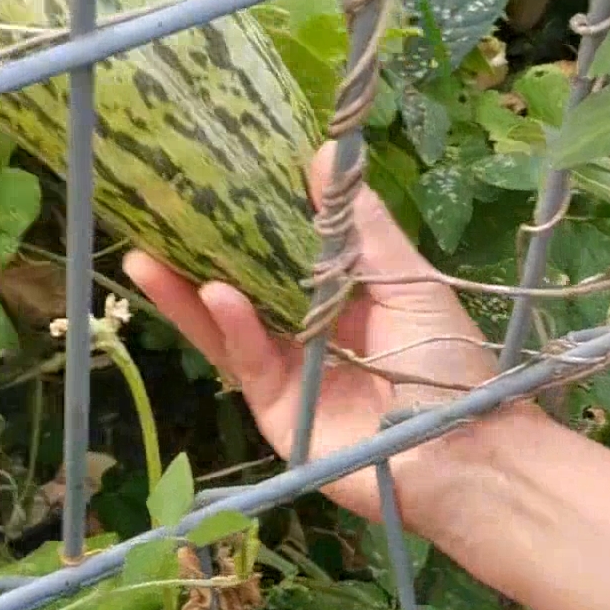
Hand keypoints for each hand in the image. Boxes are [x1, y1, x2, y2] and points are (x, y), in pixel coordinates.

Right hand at [124, 141, 527, 529]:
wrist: (463, 454)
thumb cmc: (451, 362)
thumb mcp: (412, 282)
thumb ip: (363, 227)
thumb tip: (325, 154)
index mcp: (352, 301)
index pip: (292, 255)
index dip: (257, 222)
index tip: (220, 180)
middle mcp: (314, 335)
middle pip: (248, 290)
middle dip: (204, 256)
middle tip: (159, 214)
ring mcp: (292, 374)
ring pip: (230, 326)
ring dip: (189, 293)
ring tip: (146, 255)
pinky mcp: (277, 412)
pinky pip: (247, 363)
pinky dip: (230, 327)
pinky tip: (212, 293)